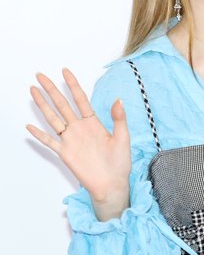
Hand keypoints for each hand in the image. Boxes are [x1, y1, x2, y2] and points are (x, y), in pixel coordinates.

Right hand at [26, 68, 131, 218]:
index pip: (80, 99)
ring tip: (33, 91)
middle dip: (51, 89)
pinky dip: (39, 135)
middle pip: (62, 104)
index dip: (72, 85)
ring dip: (42, 105)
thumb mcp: (123, 138)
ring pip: (53, 118)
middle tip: (40, 75)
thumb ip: (119, 119)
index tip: (65, 71)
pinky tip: (29, 126)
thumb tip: (119, 100)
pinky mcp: (65, 153)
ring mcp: (71, 140)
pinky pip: (49, 142)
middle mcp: (79, 128)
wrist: (112, 184)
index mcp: (93, 122)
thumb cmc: (120, 163)